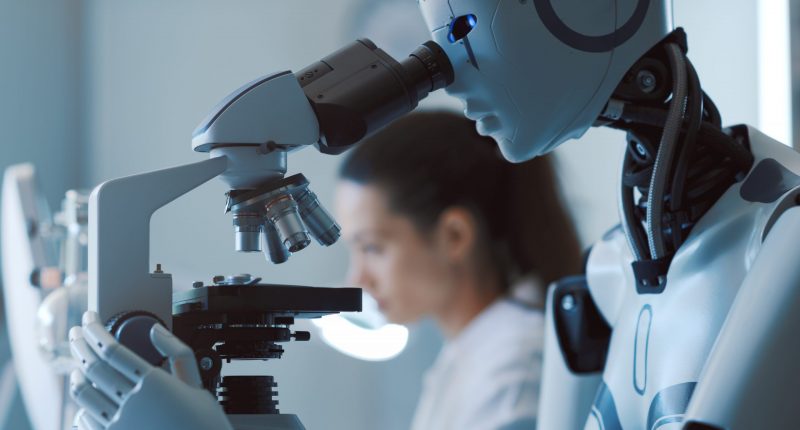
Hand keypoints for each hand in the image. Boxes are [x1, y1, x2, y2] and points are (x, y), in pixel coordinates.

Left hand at [69, 311, 232, 429]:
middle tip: (77, 332)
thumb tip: (156, 330)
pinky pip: (85, 419)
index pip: (112, 349)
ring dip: (76, 373)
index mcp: (154, 382)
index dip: (95, 330)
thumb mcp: (198, 383)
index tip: (89, 319)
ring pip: (84, 392)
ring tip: (78, 363)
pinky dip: (82, 404)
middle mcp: (133, 401)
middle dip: (81, 344)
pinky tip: (86, 396)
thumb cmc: (203, 423)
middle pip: (94, 366)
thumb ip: (178, 352)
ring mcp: (120, 423)